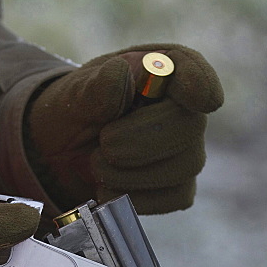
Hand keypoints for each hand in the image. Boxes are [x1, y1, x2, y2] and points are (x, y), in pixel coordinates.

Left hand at [26, 43, 223, 213]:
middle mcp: (183, 108)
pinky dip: (136, 198)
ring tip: (97, 165)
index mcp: (160, 69)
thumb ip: (96, 86)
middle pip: (190, 126)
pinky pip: (173, 198)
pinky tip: (109, 189)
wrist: (64, 152)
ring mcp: (186, 150)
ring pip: (183, 168)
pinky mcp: (178, 187)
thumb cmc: (78, 110)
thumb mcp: (75, 94)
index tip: (202, 100)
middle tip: (104, 145)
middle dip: (143, 141)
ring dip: (131, 173)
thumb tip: (120, 73)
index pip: (190, 68)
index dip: (199, 82)